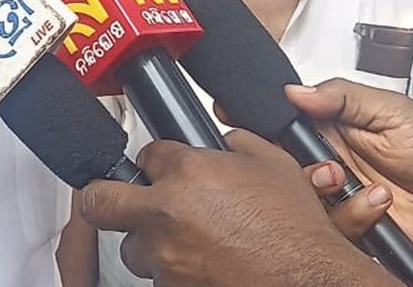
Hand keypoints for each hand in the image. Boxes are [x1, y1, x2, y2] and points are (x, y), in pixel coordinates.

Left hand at [77, 131, 385, 285]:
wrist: (312, 280)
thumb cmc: (298, 232)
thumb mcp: (274, 164)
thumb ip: (238, 143)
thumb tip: (225, 140)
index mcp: (189, 172)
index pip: (145, 155)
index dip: (154, 161)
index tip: (159, 168)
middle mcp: (166, 213)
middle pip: (100, 199)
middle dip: (104, 196)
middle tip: (114, 198)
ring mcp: (165, 256)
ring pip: (131, 248)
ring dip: (149, 243)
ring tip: (179, 242)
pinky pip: (157, 277)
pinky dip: (172, 271)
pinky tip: (198, 264)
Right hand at [287, 79, 412, 262]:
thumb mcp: (393, 110)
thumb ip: (343, 95)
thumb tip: (295, 90)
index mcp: (334, 128)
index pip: (289, 126)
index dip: (283, 131)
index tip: (294, 134)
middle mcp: (331, 162)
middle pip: (287, 166)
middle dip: (306, 169)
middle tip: (335, 168)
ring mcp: (339, 196)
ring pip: (304, 199)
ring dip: (333, 194)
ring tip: (370, 189)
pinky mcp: (350, 226)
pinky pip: (329, 227)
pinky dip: (354, 217)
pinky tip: (381, 206)